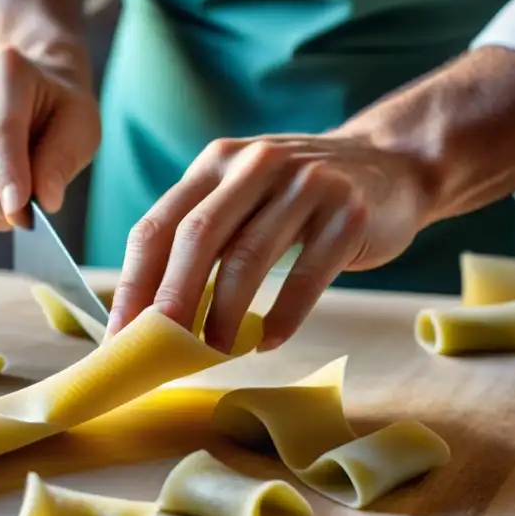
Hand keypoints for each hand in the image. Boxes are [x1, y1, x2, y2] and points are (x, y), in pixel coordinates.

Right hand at [0, 46, 100, 230]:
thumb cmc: (59, 112)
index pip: (1, 128)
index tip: (20, 212)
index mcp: (8, 69)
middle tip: (23, 220)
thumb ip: (63, 160)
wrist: (33, 93)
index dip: (9, 174)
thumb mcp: (81, 128)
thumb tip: (45, 200)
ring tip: (9, 214)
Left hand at [106, 133, 432, 351]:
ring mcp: (305, 184)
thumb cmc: (299, 197)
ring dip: (225, 315)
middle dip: (171, 300)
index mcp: (215, 163)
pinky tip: (268, 342)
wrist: (393, 165)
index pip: (158, 225)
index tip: (120, 334)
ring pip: (249, 257)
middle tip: (158, 351)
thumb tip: (150, 315)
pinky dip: (283, 316)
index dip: (134, 283)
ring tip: (211, 352)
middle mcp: (255, 164)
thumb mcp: (243, 194)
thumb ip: (201, 236)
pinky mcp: (347, 212)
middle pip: (197, 238)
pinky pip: (307, 274)